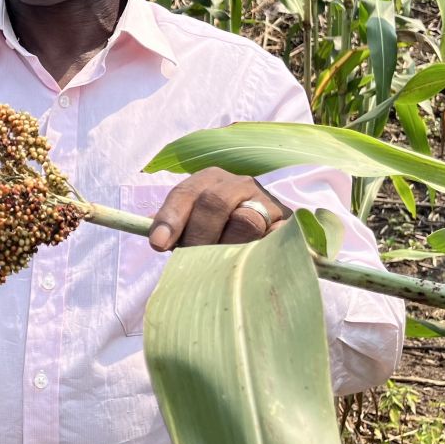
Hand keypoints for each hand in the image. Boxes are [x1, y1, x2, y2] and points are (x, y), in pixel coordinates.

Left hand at [147, 169, 290, 251]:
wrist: (269, 228)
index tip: (158, 244)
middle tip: (191, 259)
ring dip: (227, 246)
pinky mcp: (287, 225)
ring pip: (245, 221)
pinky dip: (257, 251)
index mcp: (211, 179)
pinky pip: (271, 239)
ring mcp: (267, 202)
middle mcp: (239, 184)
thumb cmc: (220, 229)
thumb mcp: (195, 221)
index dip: (171, 217)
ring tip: (220, 263)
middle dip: (198, 235)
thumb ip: (175, 226)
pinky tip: (247, 263)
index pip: (186, 192)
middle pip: (214, 202)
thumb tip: (157, 238)